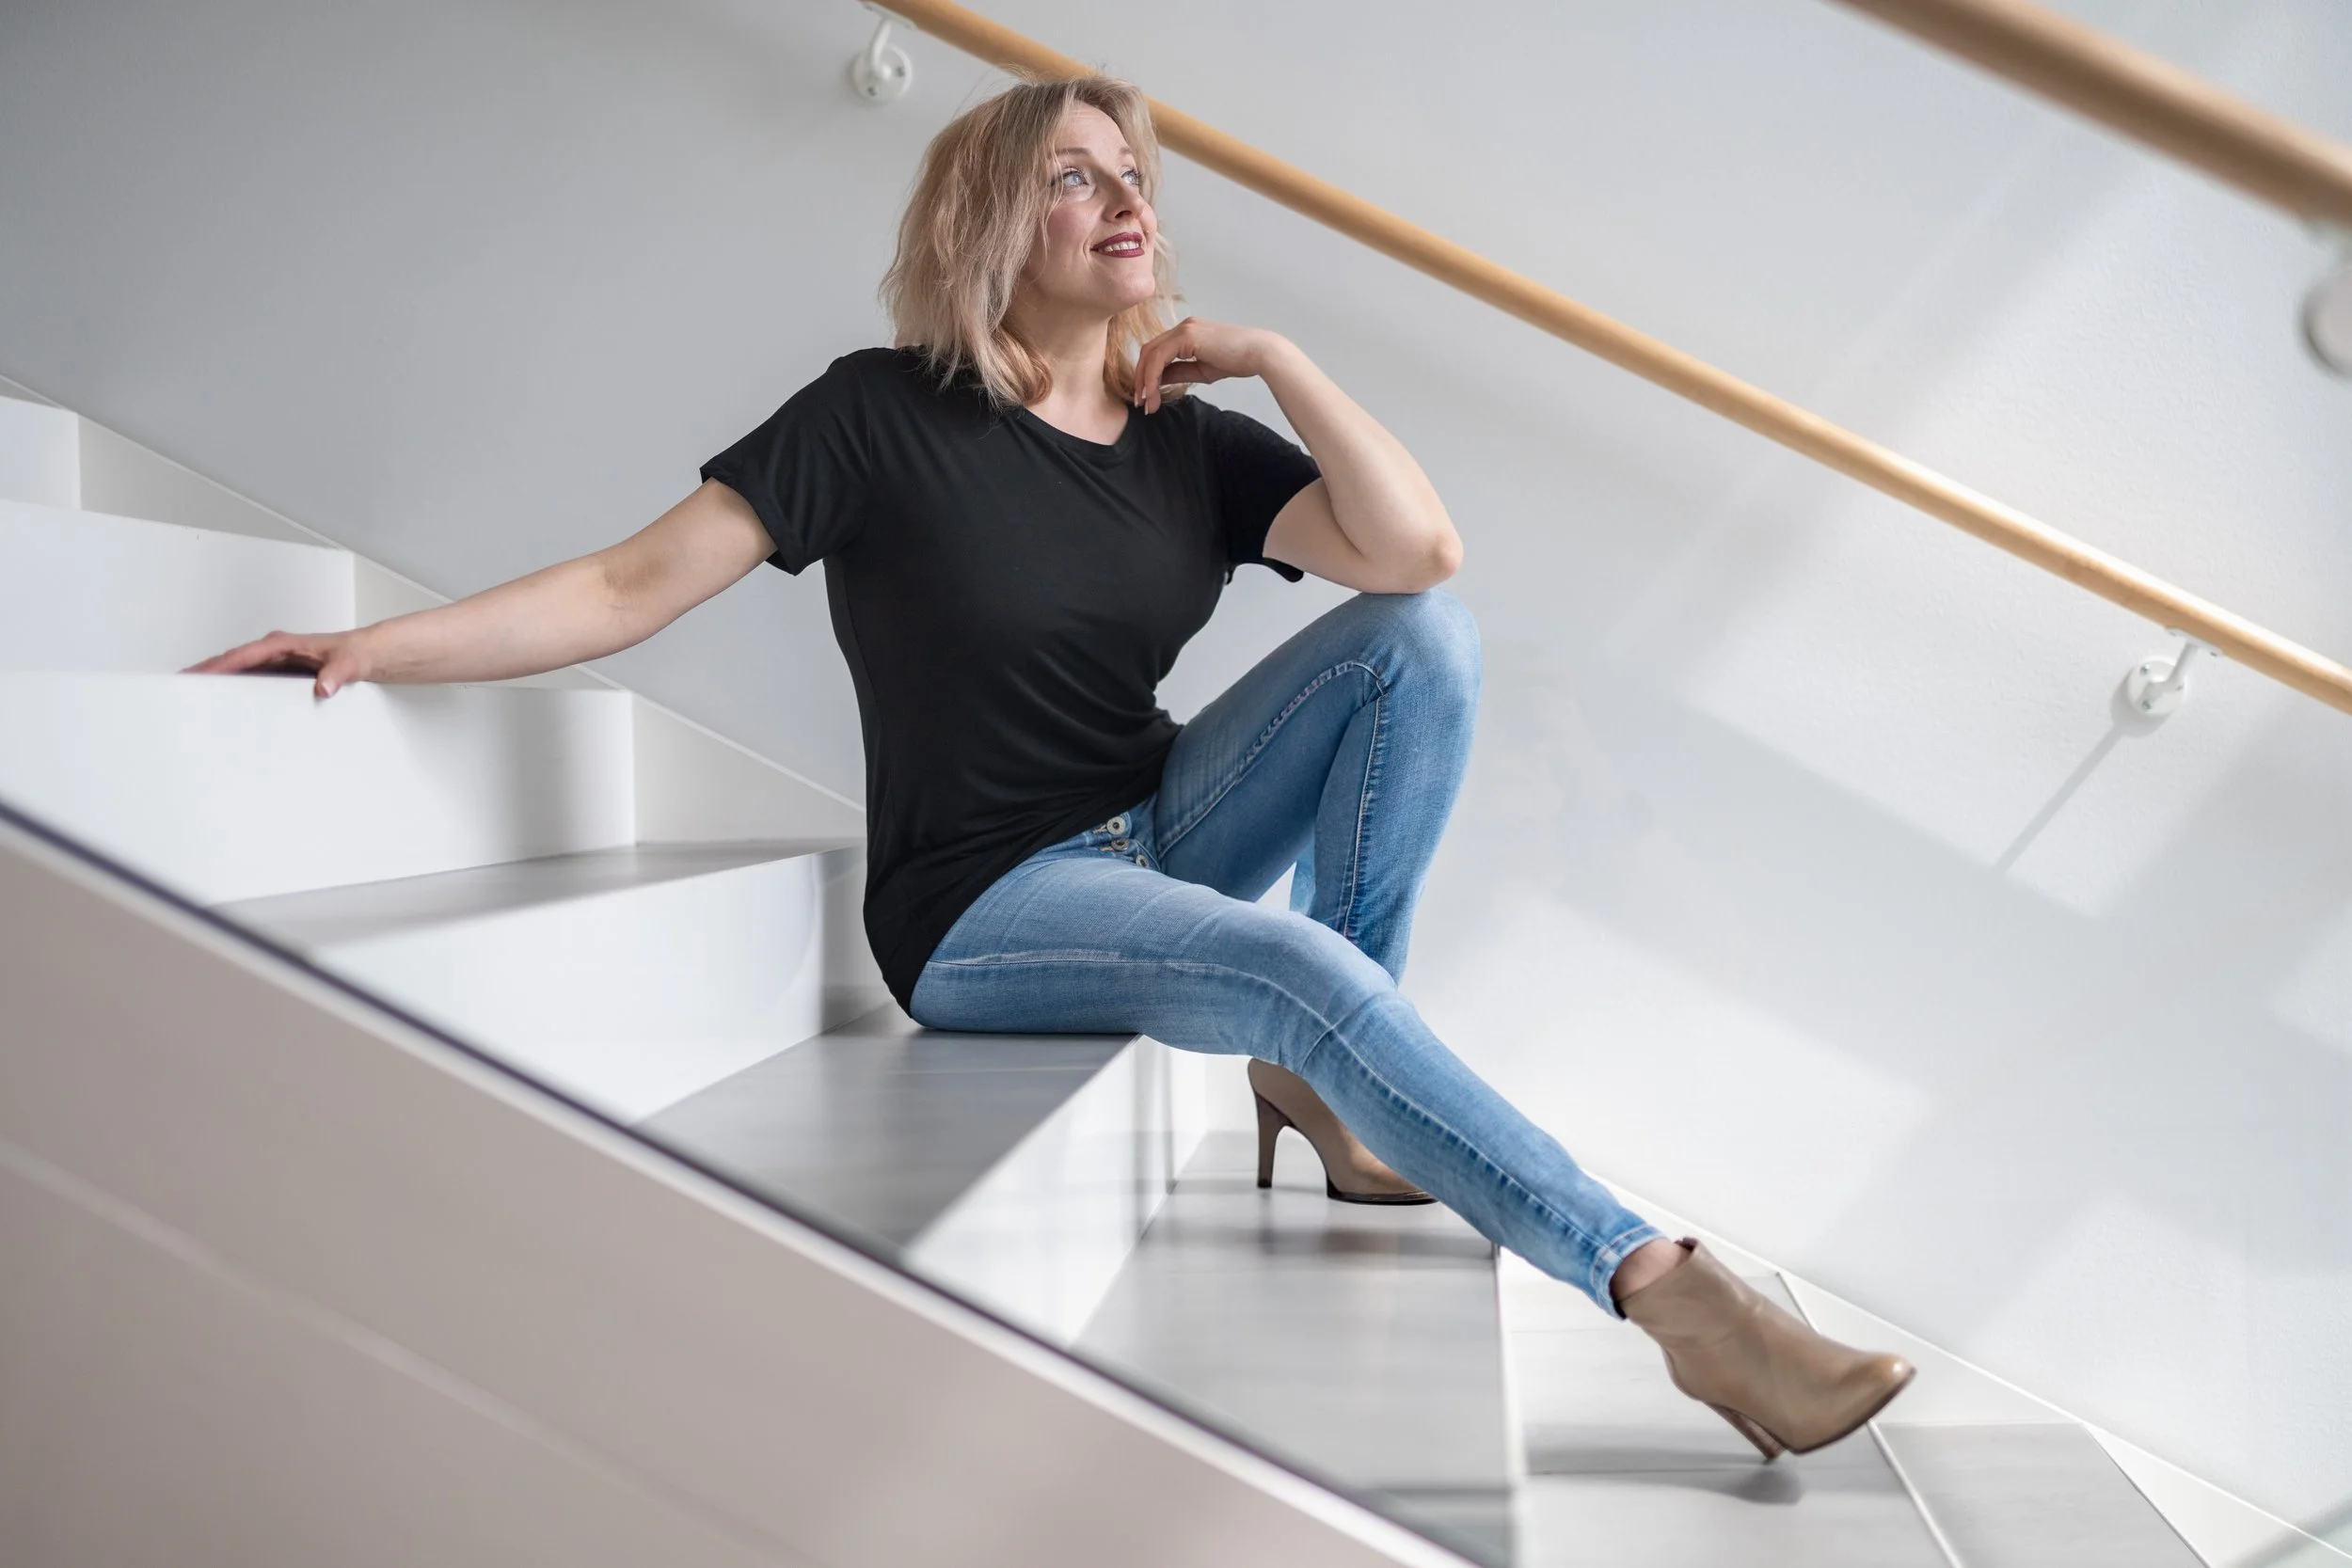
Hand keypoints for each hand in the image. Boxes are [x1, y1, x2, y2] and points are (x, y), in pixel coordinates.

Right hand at [182, 628, 374, 698]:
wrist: (368, 655)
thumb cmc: (356, 653)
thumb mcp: (349, 663)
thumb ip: (337, 674)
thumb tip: (323, 687)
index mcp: (283, 644)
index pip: (242, 655)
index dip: (217, 666)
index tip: (195, 675)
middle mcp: (274, 651)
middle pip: (230, 663)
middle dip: (203, 674)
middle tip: (177, 690)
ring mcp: (275, 663)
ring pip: (237, 673)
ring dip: (216, 684)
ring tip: (190, 700)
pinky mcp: (280, 674)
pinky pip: (251, 682)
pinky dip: (235, 691)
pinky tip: (224, 705)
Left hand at [1131, 318, 1289, 413]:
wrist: (1259, 354)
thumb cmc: (1237, 361)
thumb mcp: (1201, 370)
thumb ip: (1178, 372)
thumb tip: (1157, 381)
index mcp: (1186, 333)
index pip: (1157, 352)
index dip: (1147, 375)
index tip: (1147, 398)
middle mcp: (1182, 327)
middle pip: (1148, 351)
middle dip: (1141, 379)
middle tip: (1140, 404)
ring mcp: (1183, 329)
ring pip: (1150, 354)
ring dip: (1145, 381)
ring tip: (1146, 404)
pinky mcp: (1186, 336)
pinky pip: (1160, 358)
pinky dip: (1152, 377)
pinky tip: (1153, 394)